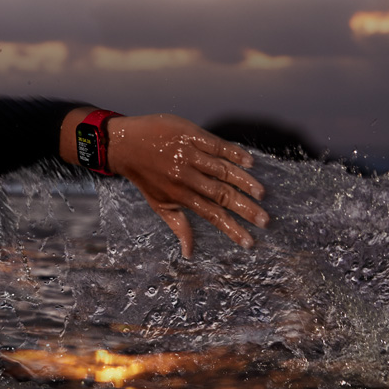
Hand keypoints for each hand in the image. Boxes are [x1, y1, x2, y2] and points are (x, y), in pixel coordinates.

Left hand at [62, 110, 268, 257]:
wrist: (124, 144)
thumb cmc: (144, 176)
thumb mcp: (158, 204)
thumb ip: (178, 225)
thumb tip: (188, 253)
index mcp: (180, 195)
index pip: (212, 215)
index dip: (232, 229)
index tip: (250, 242)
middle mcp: (186, 177)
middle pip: (221, 195)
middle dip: (245, 209)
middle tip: (265, 221)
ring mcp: (188, 155)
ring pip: (222, 170)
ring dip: (243, 182)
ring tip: (261, 194)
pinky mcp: (190, 135)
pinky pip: (215, 145)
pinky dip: (233, 153)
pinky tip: (249, 162)